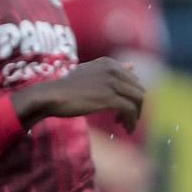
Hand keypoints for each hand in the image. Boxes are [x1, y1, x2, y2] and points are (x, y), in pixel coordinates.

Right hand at [12, 58, 144, 132]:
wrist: (52, 96)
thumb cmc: (67, 88)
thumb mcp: (91, 73)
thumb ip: (112, 70)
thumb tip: (132, 66)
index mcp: (109, 63)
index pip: (133, 81)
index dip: (131, 97)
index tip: (123, 109)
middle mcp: (113, 70)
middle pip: (138, 90)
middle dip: (136, 107)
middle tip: (125, 120)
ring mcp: (111, 83)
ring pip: (137, 100)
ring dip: (134, 115)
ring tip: (126, 126)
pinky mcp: (108, 98)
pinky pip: (129, 110)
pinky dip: (130, 120)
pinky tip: (123, 127)